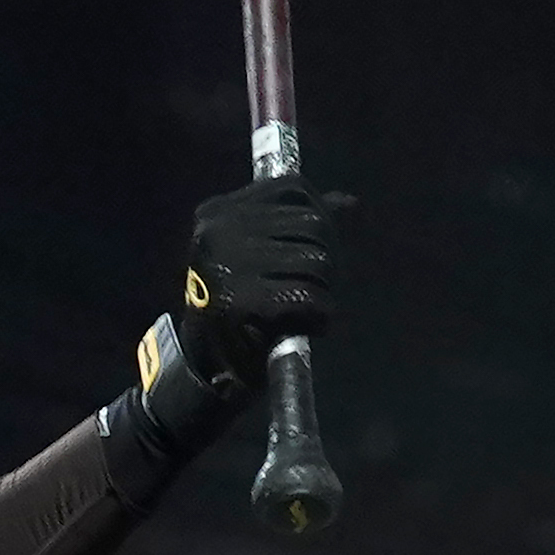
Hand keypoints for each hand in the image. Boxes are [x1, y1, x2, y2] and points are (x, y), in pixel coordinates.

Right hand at [175, 179, 336, 390]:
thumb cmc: (237, 303)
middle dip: (326, 258)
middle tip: (316, 288)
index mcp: (218, 211)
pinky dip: (322, 313)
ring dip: (325, 288)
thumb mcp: (260, 252)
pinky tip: (315, 323)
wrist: (204, 364)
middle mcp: (218, 230)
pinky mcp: (240, 302)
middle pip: (313, 224)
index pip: (295, 190)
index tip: (317, 248)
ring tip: (312, 307)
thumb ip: (299, 224)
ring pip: (316, 259)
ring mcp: (227, 266)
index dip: (320, 218)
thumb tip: (349, 203)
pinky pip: (308, 296)